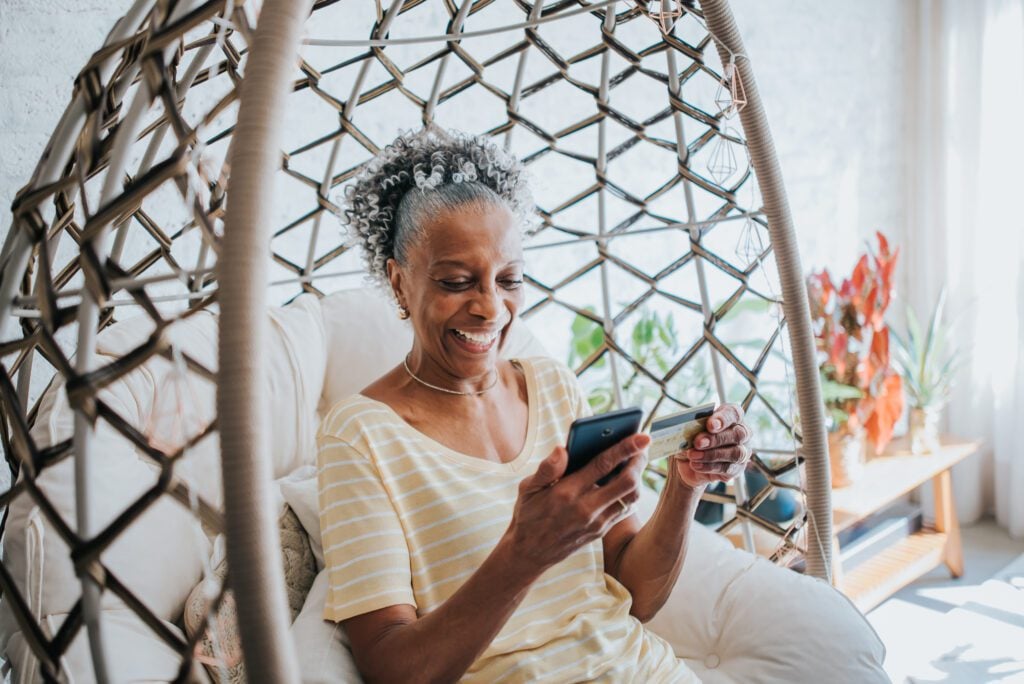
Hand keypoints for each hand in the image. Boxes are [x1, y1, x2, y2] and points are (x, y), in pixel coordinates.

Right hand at [503, 433, 648, 573]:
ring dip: (638, 476)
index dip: (625, 448)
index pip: (602, 465)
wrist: (529, 554)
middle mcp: (585, 508)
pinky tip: (627, 480)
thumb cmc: (528, 515)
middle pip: (627, 482)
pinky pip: (624, 509)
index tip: (642, 436)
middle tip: (643, 445)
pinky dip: (630, 492)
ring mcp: (596, 522)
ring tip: (637, 460)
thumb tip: (562, 449)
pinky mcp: (601, 531)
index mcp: (566, 492)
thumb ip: (547, 468)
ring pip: (630, 497)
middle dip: (639, 460)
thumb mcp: (528, 489)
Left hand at [674, 404, 750, 489]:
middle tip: (698, 443)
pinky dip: (709, 467)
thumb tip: (686, 428)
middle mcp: (741, 433)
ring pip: (735, 453)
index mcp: (730, 416)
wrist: (687, 463)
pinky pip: (728, 468)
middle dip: (716, 439)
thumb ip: (690, 426)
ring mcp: (742, 452)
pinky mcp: (737, 469)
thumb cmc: (691, 439)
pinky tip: (696, 465)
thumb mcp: (686, 430)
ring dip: (712, 455)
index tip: (710, 425)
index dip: (724, 418)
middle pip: (738, 434)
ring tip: (693, 456)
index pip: (734, 413)